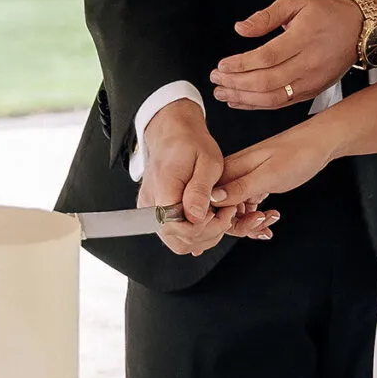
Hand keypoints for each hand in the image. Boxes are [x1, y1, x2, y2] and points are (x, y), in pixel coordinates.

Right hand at [138, 100, 275, 254]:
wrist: (174, 135)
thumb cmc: (191, 144)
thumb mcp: (207, 161)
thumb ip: (201, 189)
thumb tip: (196, 217)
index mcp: (164, 188)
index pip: (178, 227)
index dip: (203, 227)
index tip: (220, 213)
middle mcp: (151, 203)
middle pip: (178, 240)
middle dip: (207, 234)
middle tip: (225, 214)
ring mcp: (152, 210)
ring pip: (178, 242)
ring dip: (204, 236)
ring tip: (219, 214)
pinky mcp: (157, 213)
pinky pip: (176, 235)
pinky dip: (196, 234)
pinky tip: (209, 219)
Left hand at [210, 0, 367, 111]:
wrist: (359, 31)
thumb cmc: (327, 14)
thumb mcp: (296, 3)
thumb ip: (266, 15)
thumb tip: (241, 28)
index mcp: (303, 38)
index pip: (267, 57)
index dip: (241, 64)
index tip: (222, 65)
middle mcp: (308, 63)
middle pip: (267, 81)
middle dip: (236, 83)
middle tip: (216, 78)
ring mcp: (311, 81)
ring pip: (273, 97)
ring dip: (244, 98)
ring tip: (222, 93)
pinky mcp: (311, 92)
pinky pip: (282, 103)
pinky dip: (258, 105)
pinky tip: (240, 101)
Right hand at [220, 118, 335, 214]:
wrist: (319, 143)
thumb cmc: (297, 153)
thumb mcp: (269, 174)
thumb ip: (240, 187)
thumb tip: (213, 198)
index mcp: (230, 168)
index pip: (210, 200)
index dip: (221, 218)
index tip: (242, 223)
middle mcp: (233, 174)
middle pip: (221, 209)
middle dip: (239, 224)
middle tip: (261, 222)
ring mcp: (244, 180)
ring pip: (236, 211)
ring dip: (251, 222)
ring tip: (270, 220)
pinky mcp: (256, 184)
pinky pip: (248, 207)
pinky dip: (258, 217)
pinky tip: (270, 218)